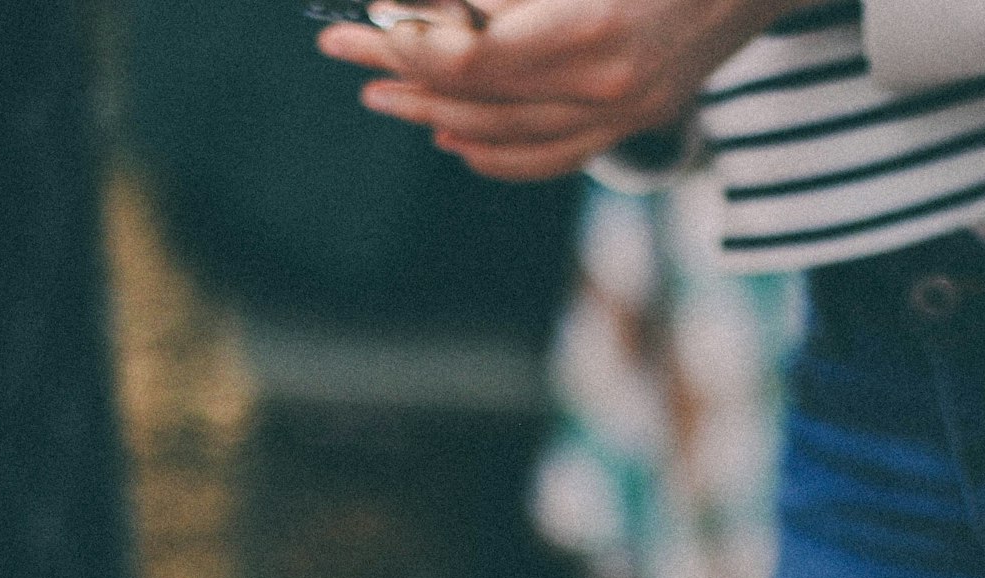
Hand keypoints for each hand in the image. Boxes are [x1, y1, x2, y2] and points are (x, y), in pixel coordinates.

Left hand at [316, 0, 792, 179]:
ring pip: (507, 132)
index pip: (472, 55)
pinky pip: (550, 155)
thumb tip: (429, 6)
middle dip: (405, 74)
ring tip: (386, 95)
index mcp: (594, 25)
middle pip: (478, 97)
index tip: (356, 26)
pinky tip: (455, 138)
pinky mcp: (637, 118)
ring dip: (437, 113)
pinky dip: (495, 151)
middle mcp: (609, 84)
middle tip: (347, 54)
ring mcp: (625, 110)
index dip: (406, 43)